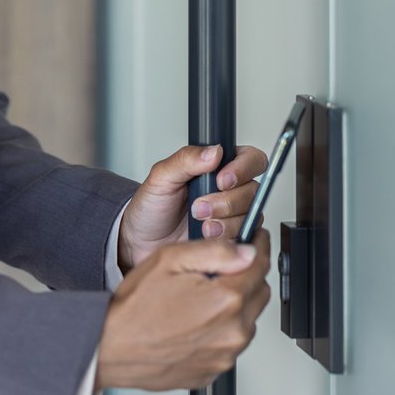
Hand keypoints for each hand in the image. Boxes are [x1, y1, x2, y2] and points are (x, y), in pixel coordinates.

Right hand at [94, 228, 272, 391]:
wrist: (109, 348)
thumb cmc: (133, 308)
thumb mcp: (170, 259)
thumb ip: (216, 251)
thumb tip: (247, 251)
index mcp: (226, 299)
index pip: (261, 265)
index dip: (259, 246)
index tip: (257, 241)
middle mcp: (231, 331)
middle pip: (260, 293)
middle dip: (247, 276)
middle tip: (221, 271)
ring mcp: (224, 356)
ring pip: (247, 321)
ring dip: (235, 306)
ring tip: (200, 300)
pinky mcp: (213, 372)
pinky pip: (229, 345)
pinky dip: (220, 332)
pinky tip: (194, 324)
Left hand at [117, 142, 269, 271]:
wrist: (141, 243)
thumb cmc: (151, 208)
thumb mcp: (161, 178)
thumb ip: (186, 160)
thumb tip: (213, 151)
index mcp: (218, 166)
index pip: (250, 158)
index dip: (242, 169)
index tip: (221, 180)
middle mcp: (230, 189)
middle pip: (253, 190)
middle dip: (227, 201)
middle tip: (200, 208)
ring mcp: (233, 215)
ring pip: (251, 215)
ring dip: (226, 222)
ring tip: (201, 225)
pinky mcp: (232, 237)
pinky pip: (245, 237)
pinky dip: (227, 238)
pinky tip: (207, 237)